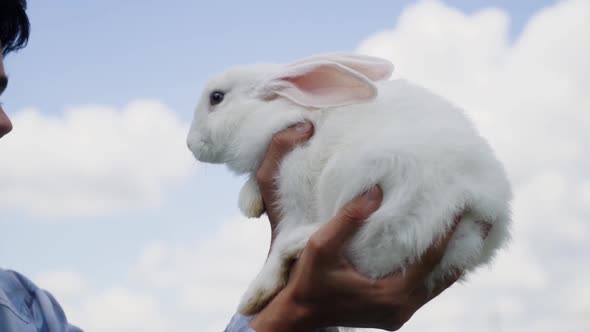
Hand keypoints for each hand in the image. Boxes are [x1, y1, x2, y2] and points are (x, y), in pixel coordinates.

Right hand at [252, 121, 490, 330]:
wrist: (298, 316)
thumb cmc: (308, 282)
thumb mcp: (321, 247)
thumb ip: (347, 220)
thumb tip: (375, 192)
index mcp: (389, 296)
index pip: (430, 260)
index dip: (448, 233)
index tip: (465, 209)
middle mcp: (401, 309)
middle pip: (443, 277)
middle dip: (462, 250)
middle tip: (481, 224)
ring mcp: (398, 314)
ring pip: (436, 286)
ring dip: (450, 262)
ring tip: (468, 236)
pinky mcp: (393, 313)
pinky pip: (423, 291)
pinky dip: (434, 272)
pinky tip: (440, 254)